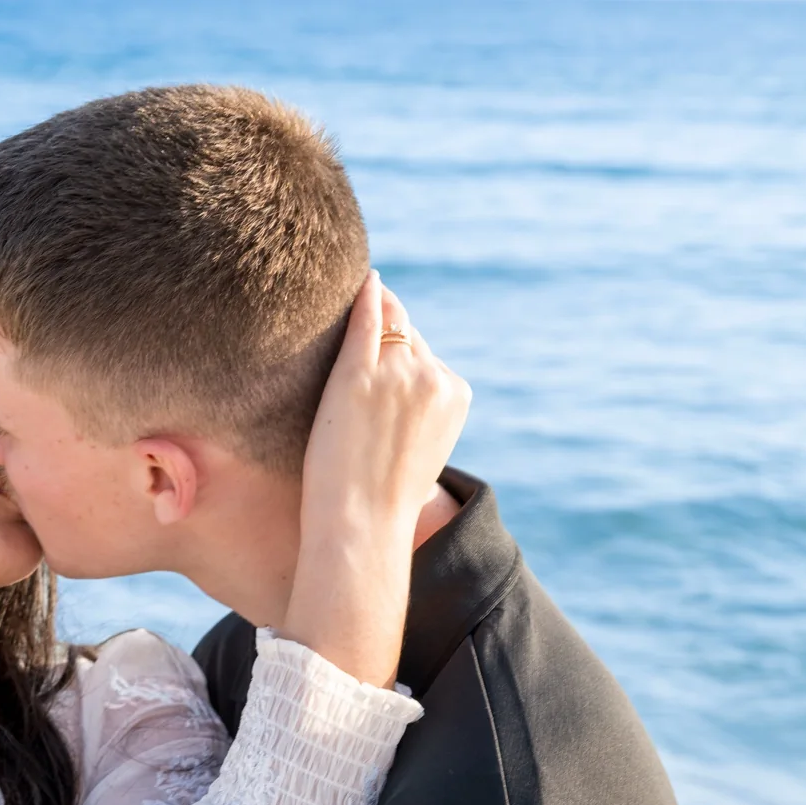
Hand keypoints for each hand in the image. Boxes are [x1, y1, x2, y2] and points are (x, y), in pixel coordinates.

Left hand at [281, 271, 471, 685]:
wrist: (362, 523)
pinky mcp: (358, 374)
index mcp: (456, 394)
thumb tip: (401, 395)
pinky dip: (364, 298)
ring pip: (386, 323)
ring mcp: (396, 372)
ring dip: (372, 310)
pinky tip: (360, 281)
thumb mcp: (419, 449)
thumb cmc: (380, 498)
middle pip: (406, 334)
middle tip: (360, 320)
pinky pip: (364, 320)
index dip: (399, 352)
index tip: (380, 347)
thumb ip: (419, 412)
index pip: (425, 354)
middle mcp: (432, 376)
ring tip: (349, 296)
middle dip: (386, 329)